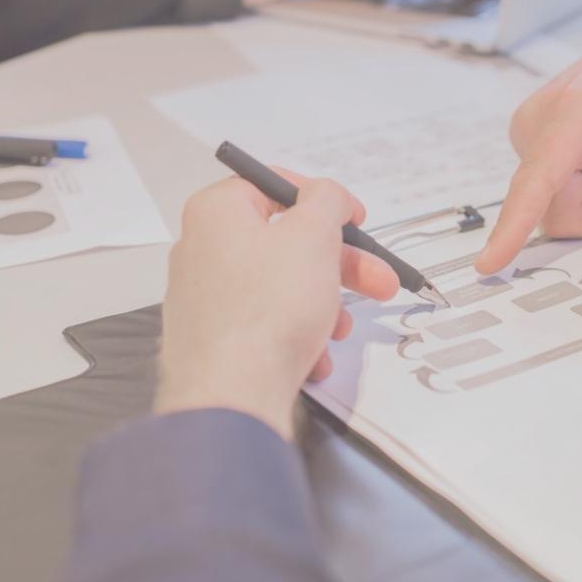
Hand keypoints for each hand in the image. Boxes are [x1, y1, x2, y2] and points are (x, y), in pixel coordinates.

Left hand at [155, 174, 398, 439]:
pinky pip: (264, 324)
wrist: (230, 397)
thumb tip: (326, 194)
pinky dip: (297, 336)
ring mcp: (204, 297)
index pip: (273, 185)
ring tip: (340, 333)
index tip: (355, 220)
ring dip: (323, 306)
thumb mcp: (314, 236)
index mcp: (216, 212)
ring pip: (280, 287)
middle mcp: (202, 249)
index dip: (322, 199)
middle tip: (379, 281)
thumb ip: (327, 200)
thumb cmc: (270, 307)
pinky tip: (315, 359)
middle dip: (340, 265)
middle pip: (285, 243)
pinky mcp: (211, 338)